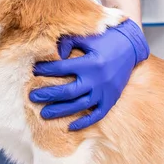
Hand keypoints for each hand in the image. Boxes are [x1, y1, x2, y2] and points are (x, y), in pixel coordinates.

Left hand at [29, 19, 149, 130]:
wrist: (131, 47)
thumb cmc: (105, 39)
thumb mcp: (87, 37)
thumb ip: (68, 42)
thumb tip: (54, 54)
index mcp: (90, 63)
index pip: (61, 68)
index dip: (46, 69)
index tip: (34, 71)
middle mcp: (97, 80)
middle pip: (67, 92)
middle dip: (47, 95)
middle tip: (32, 97)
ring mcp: (105, 92)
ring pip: (79, 106)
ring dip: (60, 111)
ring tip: (43, 114)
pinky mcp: (111, 99)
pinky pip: (97, 115)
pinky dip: (84, 122)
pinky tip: (69, 127)